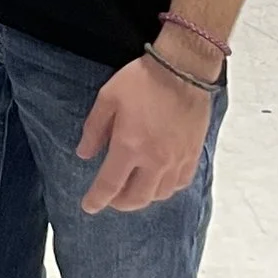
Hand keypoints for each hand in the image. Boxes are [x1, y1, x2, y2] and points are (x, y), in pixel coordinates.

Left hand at [76, 56, 215, 212]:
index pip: (110, 185)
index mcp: (129, 146)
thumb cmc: (142, 81)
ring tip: (131, 189)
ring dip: (142, 197)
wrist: (182, 70)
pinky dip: (164, 189)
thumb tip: (84, 154)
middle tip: (110, 198)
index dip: (97, 199)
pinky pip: (178, 185)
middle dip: (119, 203)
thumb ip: (94, 129)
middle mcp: (155, 161)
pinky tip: (157, 181)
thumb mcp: (107, 99)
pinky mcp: (192, 156)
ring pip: (159, 195)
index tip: (88, 207)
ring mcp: (176, 161)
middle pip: (136, 198)